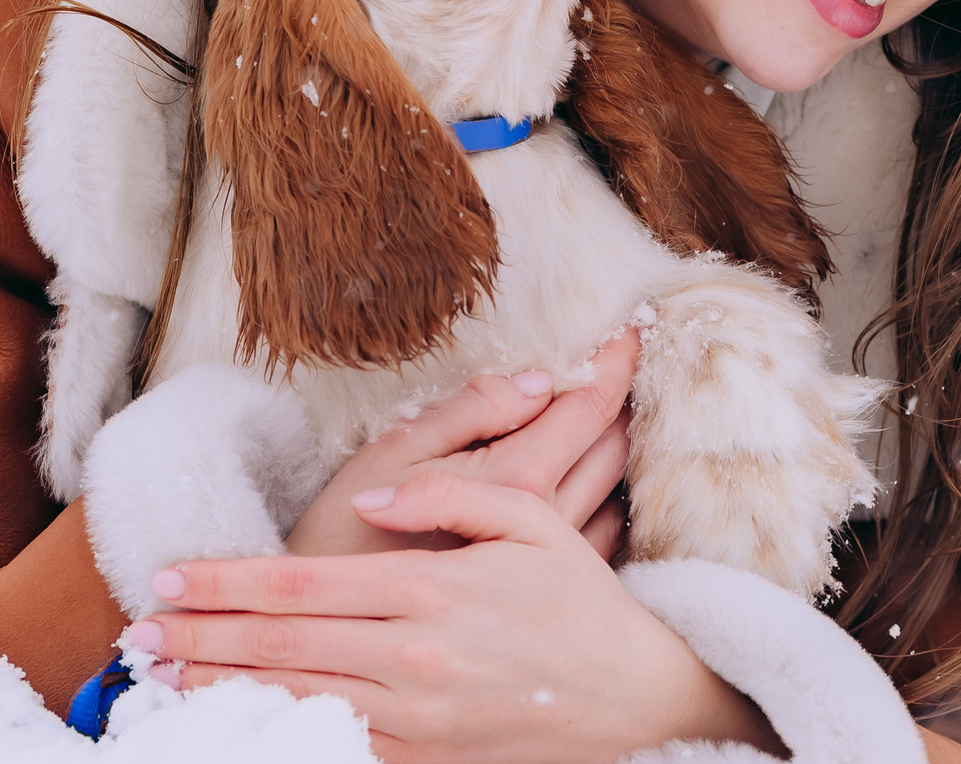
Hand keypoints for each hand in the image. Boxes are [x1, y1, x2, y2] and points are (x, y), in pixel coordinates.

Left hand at [128, 470, 782, 762]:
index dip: (229, 584)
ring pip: (298, 699)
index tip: (170, 580)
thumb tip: (369, 505)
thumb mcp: (530, 520)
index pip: (303, 586)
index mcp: (432, 590)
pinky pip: (339, 741)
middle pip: (283, 647)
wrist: (637, 695)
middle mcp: (416, 656)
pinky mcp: (427, 755)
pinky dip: (281, 729)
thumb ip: (447, 495)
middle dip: (201, 641)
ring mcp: (419, 715)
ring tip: (164, 681)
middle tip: (137, 637)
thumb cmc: (579, 599)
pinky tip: (241, 720)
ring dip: (224, 690)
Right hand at [282, 331, 638, 559]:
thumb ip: (469, 412)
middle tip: (624, 362)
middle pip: (612, 446)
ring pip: (615, 491)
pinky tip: (594, 483)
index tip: (631, 330)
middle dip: (623, 399)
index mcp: (517, 480)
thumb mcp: (394, 452)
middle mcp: (549, 522)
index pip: (588, 408)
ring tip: (613, 414)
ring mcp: (553, 562)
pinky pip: (602, 535)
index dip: (614, 362)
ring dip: (618, 448)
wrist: (330, 630)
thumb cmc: (349, 533)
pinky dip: (609, 498)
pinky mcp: (544, 589)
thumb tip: (537, 381)